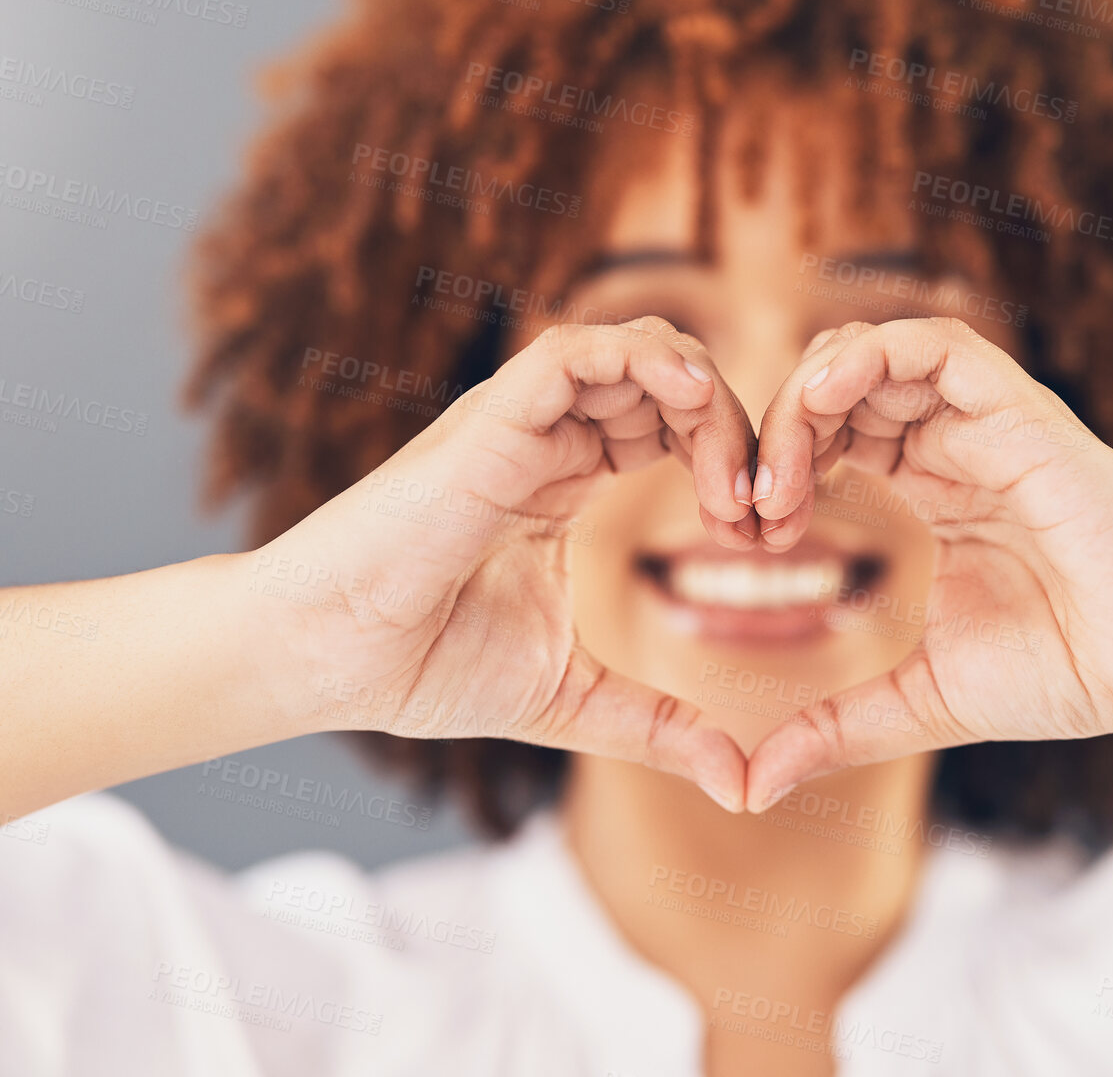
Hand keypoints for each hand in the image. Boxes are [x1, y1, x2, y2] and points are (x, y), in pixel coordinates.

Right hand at [238, 319, 758, 809]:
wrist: (326, 662)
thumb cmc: (422, 666)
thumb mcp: (572, 698)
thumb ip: (658, 726)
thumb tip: (739, 785)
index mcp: (566, 478)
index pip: (674, 424)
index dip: (735, 463)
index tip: (764, 538)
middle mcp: (549, 436)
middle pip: (675, 379)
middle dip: (740, 432)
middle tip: (765, 517)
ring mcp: (521, 422)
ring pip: (641, 349)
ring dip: (710, 402)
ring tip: (734, 489)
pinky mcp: (493, 420)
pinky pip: (581, 349)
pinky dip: (650, 364)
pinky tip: (694, 412)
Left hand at [743, 317, 1112, 809]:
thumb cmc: (1071, 674)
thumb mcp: (922, 701)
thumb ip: (835, 728)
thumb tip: (750, 787)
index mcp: (936, 495)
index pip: (832, 440)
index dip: (776, 470)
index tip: (745, 536)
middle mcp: (957, 449)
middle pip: (842, 390)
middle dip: (779, 431)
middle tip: (749, 506)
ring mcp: (989, 426)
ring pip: (878, 353)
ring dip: (809, 393)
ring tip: (781, 467)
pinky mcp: (1022, 414)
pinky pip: (938, 346)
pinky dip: (871, 353)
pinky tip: (825, 399)